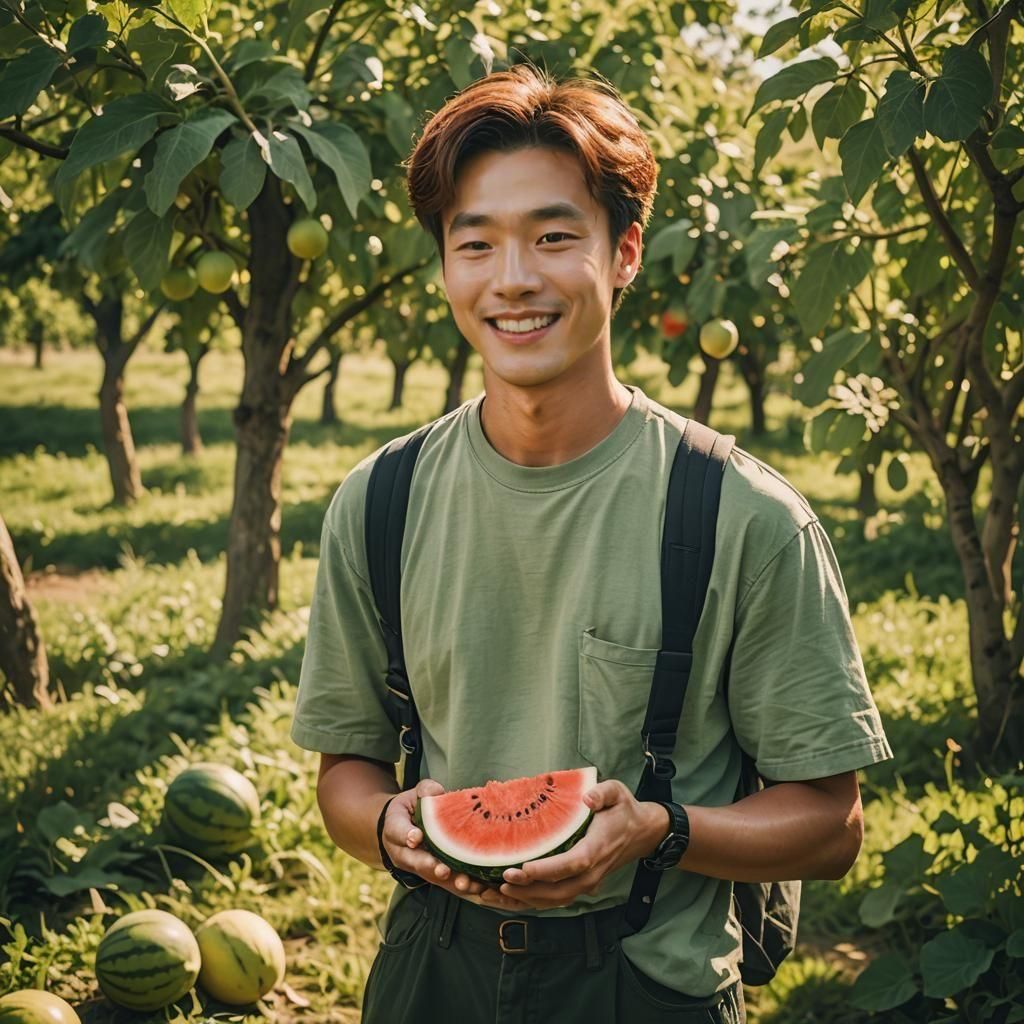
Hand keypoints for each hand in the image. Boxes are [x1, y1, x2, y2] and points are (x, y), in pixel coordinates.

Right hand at [380, 779, 492, 901]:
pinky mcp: (432, 875)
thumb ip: (425, 790)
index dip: (406, 835)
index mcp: (395, 828)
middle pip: (415, 862)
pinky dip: (460, 887)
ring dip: (448, 882)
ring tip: (464, 884)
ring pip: (431, 877)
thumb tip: (436, 791)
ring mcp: (417, 866)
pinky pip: (446, 884)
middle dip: (430, 867)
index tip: (415, 838)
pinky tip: (478, 888)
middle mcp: (403, 853)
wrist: (403, 828)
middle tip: (443, 870)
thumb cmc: (412, 808)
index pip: (398, 831)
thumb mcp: (414, 794)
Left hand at [478, 780, 667, 911]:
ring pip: (555, 900)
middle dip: (528, 890)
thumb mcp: (617, 792)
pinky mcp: (580, 886)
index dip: (547, 870)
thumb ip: (603, 793)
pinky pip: (555, 900)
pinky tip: (508, 898)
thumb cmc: (623, 810)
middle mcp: (592, 873)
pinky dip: (531, 902)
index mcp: (598, 848)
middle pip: (559, 890)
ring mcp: (587, 883)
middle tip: (500, 881)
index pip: (572, 864)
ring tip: (495, 893)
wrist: (641, 833)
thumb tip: (588, 798)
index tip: (522, 868)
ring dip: (525, 900)